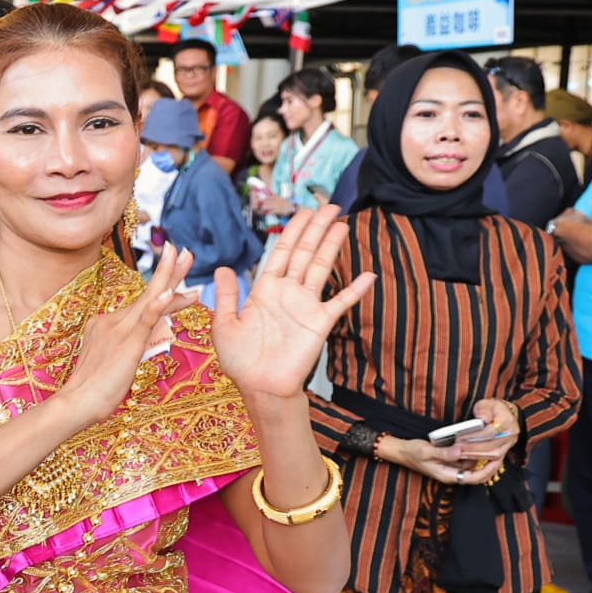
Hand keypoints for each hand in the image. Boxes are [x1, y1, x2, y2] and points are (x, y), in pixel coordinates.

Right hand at [56, 244, 198, 425]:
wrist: (75, 402)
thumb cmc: (92, 391)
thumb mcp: (112, 362)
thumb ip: (125, 348)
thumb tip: (138, 346)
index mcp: (108, 324)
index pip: (143, 303)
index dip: (161, 286)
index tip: (174, 268)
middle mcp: (113, 321)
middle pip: (147, 292)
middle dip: (167, 270)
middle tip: (182, 250)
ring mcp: (119, 330)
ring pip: (149, 299)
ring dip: (168, 277)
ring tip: (183, 257)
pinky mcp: (127, 343)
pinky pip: (145, 321)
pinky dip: (157, 305)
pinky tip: (169, 292)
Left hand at [212, 206, 375, 400]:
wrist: (259, 387)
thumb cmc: (240, 360)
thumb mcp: (224, 324)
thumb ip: (227, 295)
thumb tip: (222, 267)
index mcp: (264, 290)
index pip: (281, 253)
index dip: (292, 231)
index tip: (303, 212)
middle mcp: (287, 292)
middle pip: (304, 252)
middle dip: (315, 229)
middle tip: (329, 206)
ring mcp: (305, 305)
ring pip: (321, 267)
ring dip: (331, 245)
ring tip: (341, 223)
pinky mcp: (320, 322)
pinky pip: (340, 302)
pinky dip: (355, 289)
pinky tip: (369, 275)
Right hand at [380, 433, 504, 488]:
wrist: (401, 452)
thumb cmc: (412, 453)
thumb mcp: (426, 451)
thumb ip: (444, 453)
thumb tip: (461, 452)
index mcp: (448, 476)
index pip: (475, 478)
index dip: (489, 470)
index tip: (498, 460)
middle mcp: (452, 474)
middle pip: (477, 474)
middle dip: (490, 465)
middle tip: (501, 452)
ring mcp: (451, 467)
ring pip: (473, 465)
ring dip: (483, 457)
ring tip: (493, 445)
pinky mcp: (450, 461)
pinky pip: (466, 459)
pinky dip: (474, 453)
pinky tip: (478, 443)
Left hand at [449, 397, 521, 462]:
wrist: (501, 414)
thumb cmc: (491, 409)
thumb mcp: (485, 404)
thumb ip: (484, 410)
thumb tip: (483, 419)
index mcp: (507, 420)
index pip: (491, 431)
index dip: (475, 436)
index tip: (461, 437)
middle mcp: (511, 434)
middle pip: (493, 446)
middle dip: (473, 448)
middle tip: (457, 448)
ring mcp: (509, 444)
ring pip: (494, 455)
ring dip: (476, 456)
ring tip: (460, 453)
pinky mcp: (505, 451)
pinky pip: (496, 462)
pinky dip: (483, 464)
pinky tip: (470, 463)